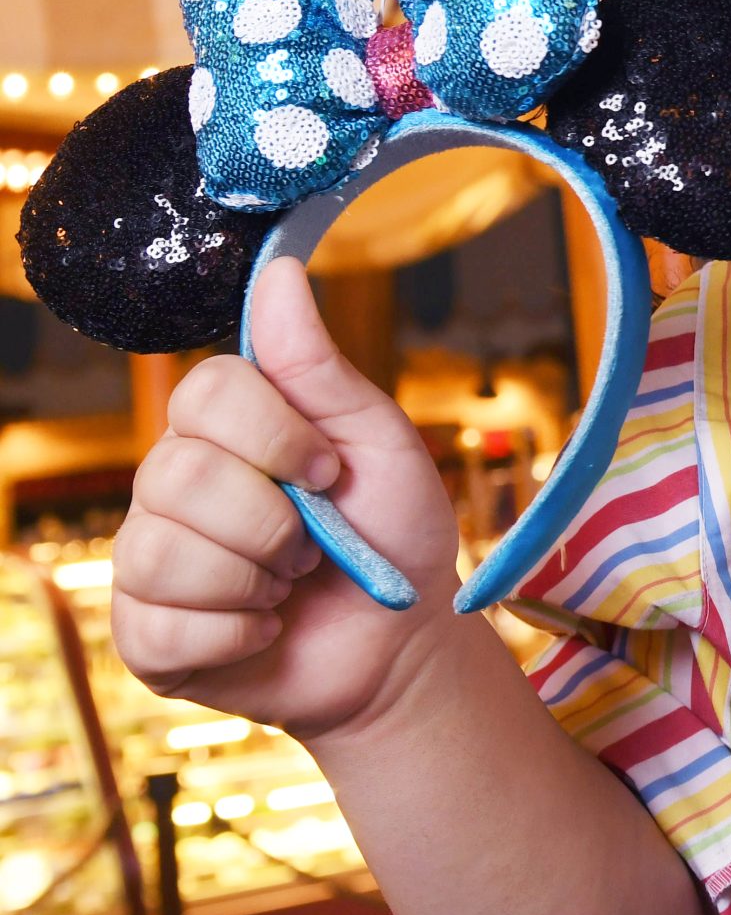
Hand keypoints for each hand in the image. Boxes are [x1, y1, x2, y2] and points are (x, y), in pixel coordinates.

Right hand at [109, 258, 461, 744]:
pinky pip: (160, 625)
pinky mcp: (145, 634)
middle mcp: (173, 486)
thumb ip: (319, 366)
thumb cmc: (393, 534)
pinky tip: (265, 630)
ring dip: (254, 579)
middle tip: (314, 541)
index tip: (329, 469)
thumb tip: (277, 271)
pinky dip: (237, 634)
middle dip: (271, 519)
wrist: (402, 644)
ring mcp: (150, 560)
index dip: (273, 433)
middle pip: (174, 474)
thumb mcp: (376, 441)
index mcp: (228, 429)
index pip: (204, 391)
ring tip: (290, 586)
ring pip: (161, 552)